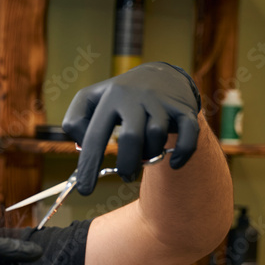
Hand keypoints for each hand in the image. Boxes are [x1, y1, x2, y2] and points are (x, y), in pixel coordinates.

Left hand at [62, 62, 201, 194]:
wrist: (160, 74)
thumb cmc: (118, 97)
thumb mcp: (90, 100)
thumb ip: (76, 122)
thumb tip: (83, 148)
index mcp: (109, 97)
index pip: (95, 135)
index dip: (89, 165)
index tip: (85, 190)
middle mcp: (135, 96)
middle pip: (131, 138)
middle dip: (127, 165)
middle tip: (125, 175)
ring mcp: (160, 101)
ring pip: (156, 136)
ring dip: (150, 155)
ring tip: (145, 156)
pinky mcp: (183, 108)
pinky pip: (188, 134)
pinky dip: (182, 152)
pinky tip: (174, 163)